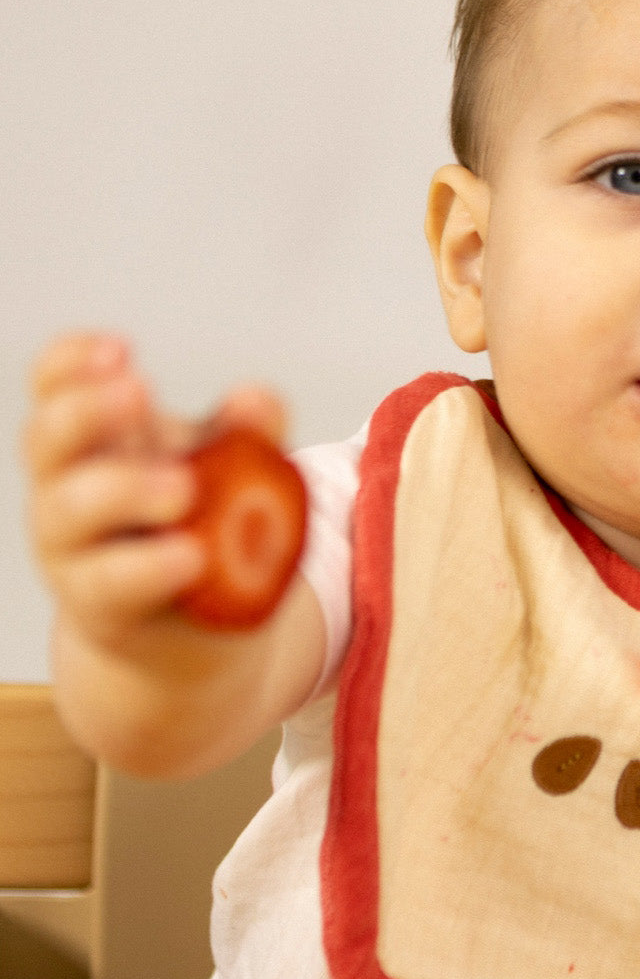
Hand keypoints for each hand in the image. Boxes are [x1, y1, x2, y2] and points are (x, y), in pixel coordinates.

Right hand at [25, 331, 286, 649]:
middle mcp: (66, 487)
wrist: (196, 629)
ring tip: (184, 488)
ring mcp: (73, 549)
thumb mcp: (230, 470)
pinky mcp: (101, 606)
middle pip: (46, 438)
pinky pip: (111, 582)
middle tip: (140, 391)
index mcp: (94, 440)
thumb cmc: (202, 528)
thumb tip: (253, 398)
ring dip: (123, 488)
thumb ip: (248, 432)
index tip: (120, 349)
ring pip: (68, 509)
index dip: (71, 362)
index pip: (54, 385)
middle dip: (86, 410)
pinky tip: (191, 555)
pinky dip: (150, 566)